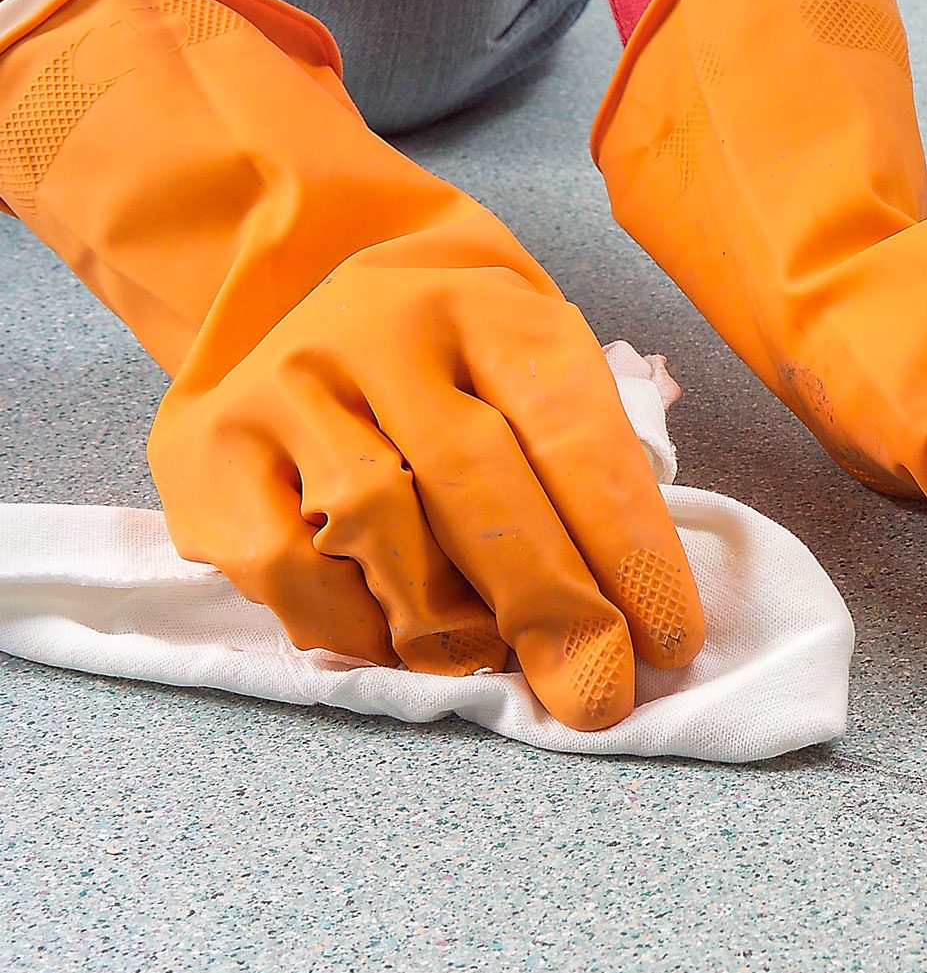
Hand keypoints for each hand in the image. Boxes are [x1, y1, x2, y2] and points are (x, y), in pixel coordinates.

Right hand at [0, 0, 701, 728]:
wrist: (306, 285)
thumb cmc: (458, 359)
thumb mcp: (532, 366)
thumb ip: (577, 469)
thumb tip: (627, 620)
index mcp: (490, 306)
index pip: (573, 430)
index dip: (628, 545)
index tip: (668, 638)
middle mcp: (384, 332)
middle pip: (478, 481)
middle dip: (551, 602)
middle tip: (595, 686)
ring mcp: (292, 384)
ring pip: (379, 522)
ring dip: (451, 618)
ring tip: (496, 657)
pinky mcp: (213, 447)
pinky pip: (286, 564)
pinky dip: (354, 626)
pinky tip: (400, 644)